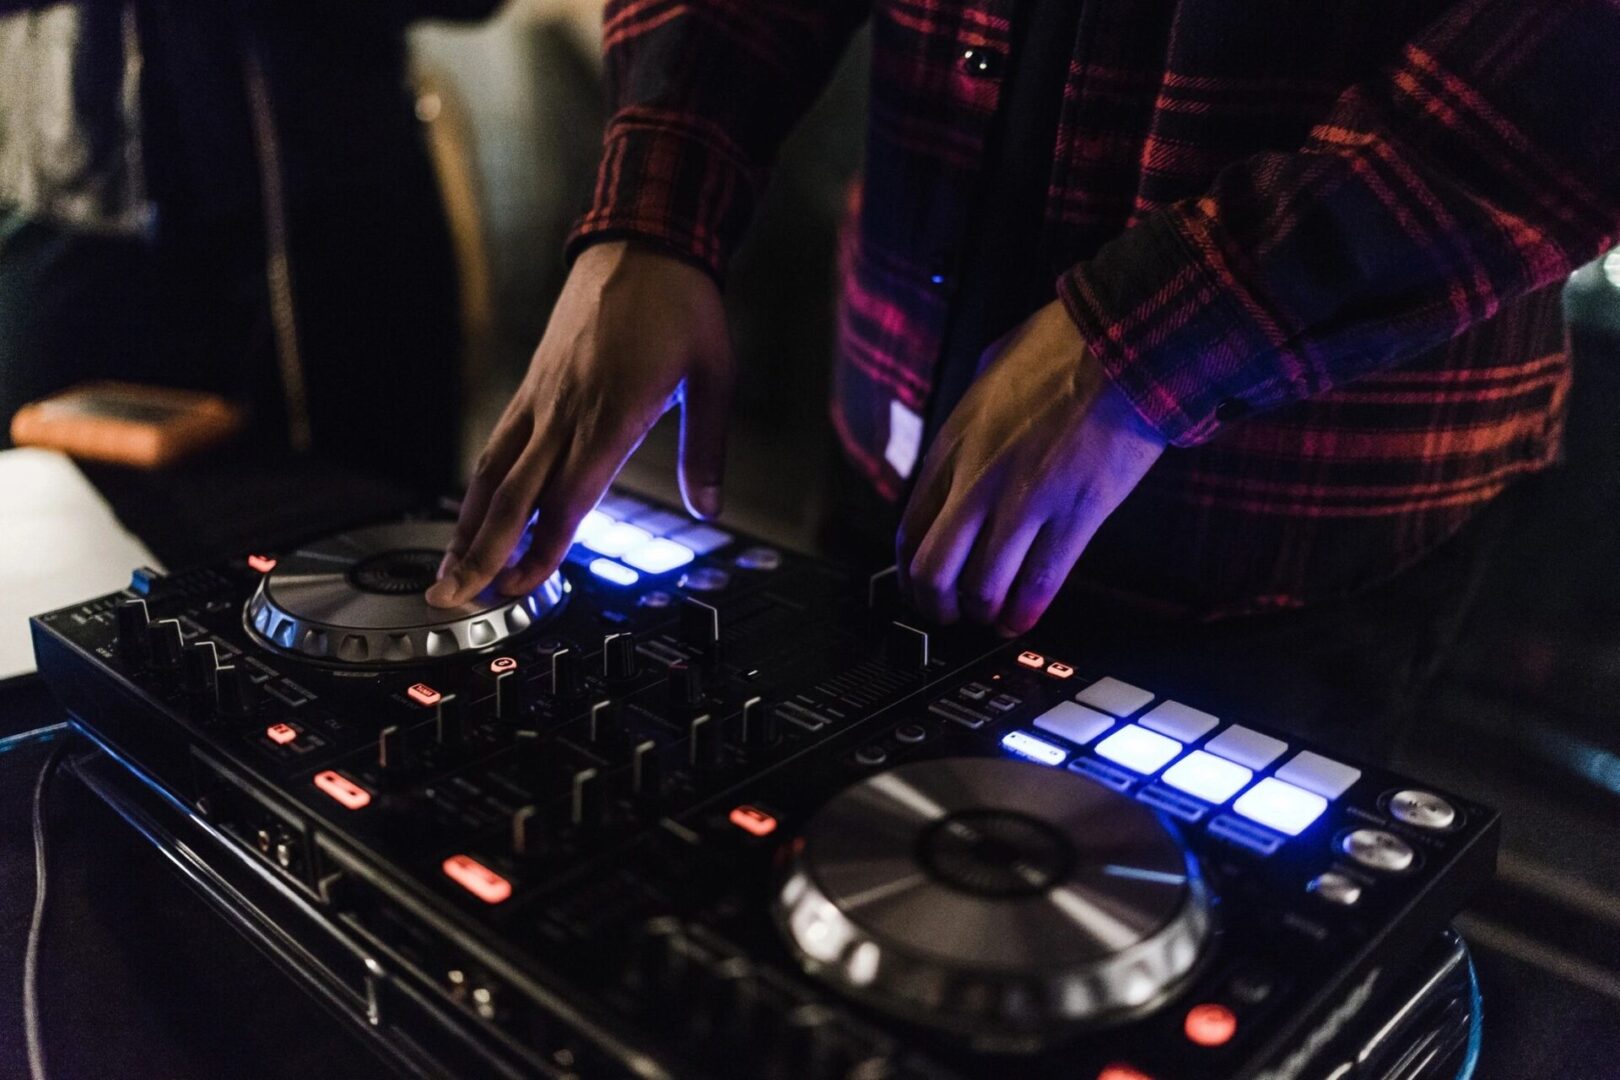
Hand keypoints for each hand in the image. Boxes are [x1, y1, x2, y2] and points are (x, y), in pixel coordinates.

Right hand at [426, 241, 733, 607]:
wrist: (642, 240)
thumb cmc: (681, 306)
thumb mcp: (714, 376)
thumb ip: (707, 448)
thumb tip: (709, 506)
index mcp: (611, 416)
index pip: (567, 500)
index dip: (539, 549)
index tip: (518, 588)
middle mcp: (565, 412)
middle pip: (514, 497)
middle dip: (481, 553)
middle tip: (450, 597)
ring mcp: (542, 398)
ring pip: (494, 472)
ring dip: (468, 526)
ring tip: (448, 569)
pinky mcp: (533, 384)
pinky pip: (499, 443)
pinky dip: (481, 485)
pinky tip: (472, 511)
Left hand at [896, 299, 1165, 634]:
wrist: (1125, 342)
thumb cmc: (1065, 347)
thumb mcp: (990, 372)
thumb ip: (971, 416)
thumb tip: (967, 438)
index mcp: (952, 445)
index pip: (909, 529)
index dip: (911, 571)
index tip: (921, 585)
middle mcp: (976, 480)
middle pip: (932, 570)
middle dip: (936, 605)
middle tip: (950, 615)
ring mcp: (1022, 501)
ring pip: (980, 587)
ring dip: (983, 614)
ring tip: (993, 619)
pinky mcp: (1072, 515)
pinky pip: (1037, 583)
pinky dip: (1026, 611)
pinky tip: (1025, 617)